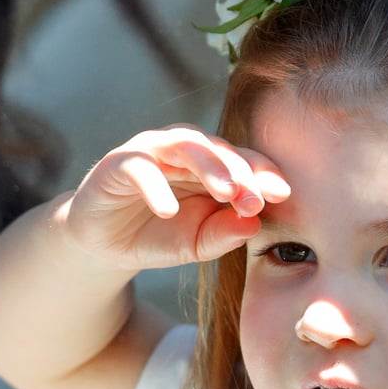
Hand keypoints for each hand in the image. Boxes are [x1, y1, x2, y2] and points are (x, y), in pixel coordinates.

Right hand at [61, 125, 289, 269]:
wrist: (104, 244)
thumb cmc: (158, 235)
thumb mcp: (197, 243)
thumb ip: (225, 233)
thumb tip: (254, 225)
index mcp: (212, 164)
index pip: (245, 162)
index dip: (264, 175)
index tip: (283, 196)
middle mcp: (185, 150)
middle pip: (221, 149)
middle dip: (242, 173)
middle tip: (255, 200)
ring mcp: (152, 151)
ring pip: (186, 144)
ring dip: (209, 166)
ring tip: (226, 193)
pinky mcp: (118, 162)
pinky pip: (139, 167)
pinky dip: (155, 186)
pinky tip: (169, 210)